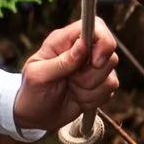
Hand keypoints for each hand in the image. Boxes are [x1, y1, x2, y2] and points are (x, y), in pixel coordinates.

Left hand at [14, 16, 120, 135]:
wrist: (35, 117)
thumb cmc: (32, 92)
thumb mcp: (39, 76)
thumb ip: (61, 61)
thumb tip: (83, 45)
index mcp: (64, 40)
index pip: (95, 26)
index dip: (103, 40)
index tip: (95, 62)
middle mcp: (82, 51)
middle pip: (109, 53)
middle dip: (93, 73)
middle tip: (72, 81)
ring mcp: (92, 68)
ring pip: (111, 74)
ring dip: (91, 89)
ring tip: (72, 90)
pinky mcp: (99, 84)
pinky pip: (110, 89)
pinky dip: (94, 99)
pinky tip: (78, 99)